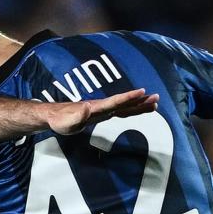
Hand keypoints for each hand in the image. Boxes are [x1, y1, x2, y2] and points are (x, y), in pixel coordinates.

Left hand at [45, 89, 159, 134]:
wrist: (55, 116)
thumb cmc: (61, 120)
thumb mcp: (67, 122)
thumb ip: (78, 115)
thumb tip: (87, 108)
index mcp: (96, 107)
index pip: (115, 101)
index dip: (128, 97)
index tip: (142, 92)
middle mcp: (103, 106)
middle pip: (125, 103)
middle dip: (140, 100)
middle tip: (156, 97)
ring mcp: (104, 110)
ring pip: (126, 106)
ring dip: (140, 105)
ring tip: (155, 103)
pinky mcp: (103, 114)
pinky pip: (122, 111)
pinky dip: (132, 110)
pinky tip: (140, 109)